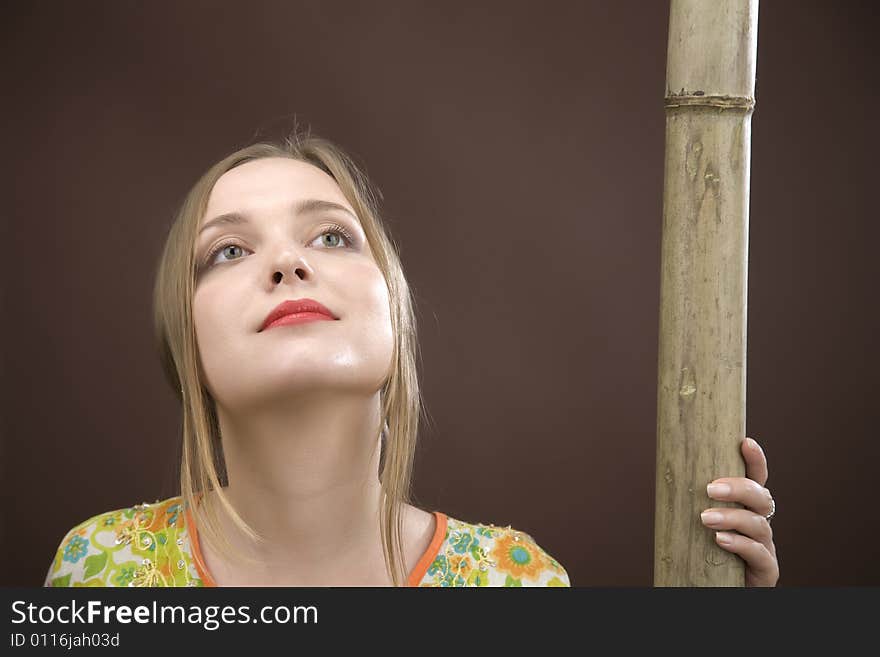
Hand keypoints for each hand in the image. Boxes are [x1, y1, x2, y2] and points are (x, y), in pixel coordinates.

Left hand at [701, 436, 778, 586]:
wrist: (712, 587)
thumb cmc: (703, 553)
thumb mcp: (696, 523)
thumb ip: (690, 503)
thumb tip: (662, 472)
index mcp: (745, 508)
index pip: (756, 479)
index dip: (756, 461)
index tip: (745, 442)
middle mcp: (759, 523)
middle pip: (762, 497)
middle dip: (738, 488)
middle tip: (710, 488)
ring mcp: (765, 546)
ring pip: (759, 524)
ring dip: (732, 518)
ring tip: (706, 518)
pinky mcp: (766, 570)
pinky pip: (760, 554)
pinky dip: (741, 544)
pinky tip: (721, 540)